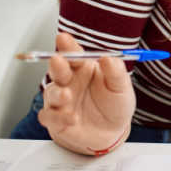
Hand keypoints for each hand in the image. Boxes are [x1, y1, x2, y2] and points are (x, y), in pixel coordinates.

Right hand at [37, 32, 135, 154]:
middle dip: (57, 65)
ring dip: (57, 94)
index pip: (74, 53)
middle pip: (57, 69)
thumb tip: (108, 57)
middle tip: (58, 60)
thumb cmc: (114, 104)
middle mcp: (69, 81)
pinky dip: (58, 117)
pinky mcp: (56, 119)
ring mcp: (60, 100)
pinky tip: (71, 118)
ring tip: (67, 96)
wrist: (112, 132)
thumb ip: (115, 72)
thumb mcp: (121, 87)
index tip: (63, 38)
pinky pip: (49, 116)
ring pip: (51, 92)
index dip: (67, 46)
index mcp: (84, 68)